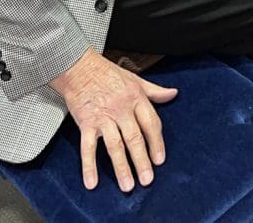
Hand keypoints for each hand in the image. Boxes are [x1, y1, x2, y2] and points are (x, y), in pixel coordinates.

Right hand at [49, 47, 177, 191]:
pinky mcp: (86, 123)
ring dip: (121, 167)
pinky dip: (89, 165)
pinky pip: (88, 147)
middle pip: (135, 138)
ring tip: (128, 185)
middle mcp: (121, 108)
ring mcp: (103, 117)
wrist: (79, 67)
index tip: (160, 160)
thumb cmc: (108, 73)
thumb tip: (173, 94)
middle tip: (147, 180)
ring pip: (115, 145)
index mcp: (136, 98)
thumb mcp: (135, 79)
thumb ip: (154, 91)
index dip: (157, 143)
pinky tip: (92, 182)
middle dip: (142, 161)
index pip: (151, 123)